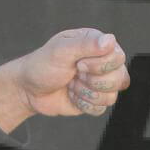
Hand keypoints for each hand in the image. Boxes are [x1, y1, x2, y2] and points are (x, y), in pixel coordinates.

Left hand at [0, 29, 129, 131]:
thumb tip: (110, 40)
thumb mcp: (61, 50)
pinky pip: (102, 109)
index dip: (99, 65)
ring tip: (71, 85)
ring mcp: (100, 82)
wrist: (30, 89)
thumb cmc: (43, 65)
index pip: (118, 57)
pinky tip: (72, 96)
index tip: (79, 64)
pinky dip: (84, 105)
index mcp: (97, 44)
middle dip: (92, 81)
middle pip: (119, 78)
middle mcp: (102, 62)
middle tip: (75, 74)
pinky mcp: (95, 100)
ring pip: (111, 96)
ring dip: (86, 94)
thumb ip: (86, 44)